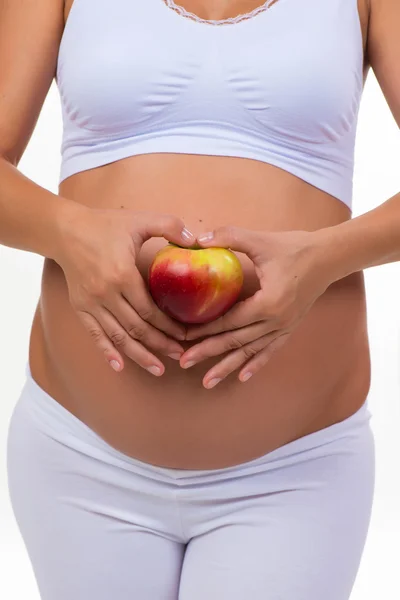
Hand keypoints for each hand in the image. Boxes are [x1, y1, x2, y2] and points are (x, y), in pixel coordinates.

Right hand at [54, 205, 194, 374]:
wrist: (65, 230)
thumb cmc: (105, 224)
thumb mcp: (139, 219)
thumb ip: (169, 225)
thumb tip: (195, 240)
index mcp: (122, 275)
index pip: (150, 311)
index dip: (169, 326)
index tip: (186, 334)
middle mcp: (106, 294)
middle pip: (137, 328)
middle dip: (160, 344)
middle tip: (180, 355)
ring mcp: (91, 303)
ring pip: (118, 337)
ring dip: (139, 355)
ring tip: (159, 368)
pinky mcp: (80, 307)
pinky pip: (94, 334)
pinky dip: (107, 352)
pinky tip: (120, 366)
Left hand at [181, 226, 331, 387]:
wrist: (329, 257)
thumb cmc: (295, 247)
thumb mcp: (261, 240)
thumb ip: (229, 237)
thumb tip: (197, 239)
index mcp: (269, 303)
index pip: (229, 321)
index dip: (205, 329)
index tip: (183, 335)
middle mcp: (277, 321)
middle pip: (236, 342)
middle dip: (208, 353)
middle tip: (184, 362)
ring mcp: (284, 327)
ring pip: (251, 352)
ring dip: (227, 367)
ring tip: (207, 382)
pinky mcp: (289, 327)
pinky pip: (269, 350)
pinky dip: (255, 364)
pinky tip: (242, 377)